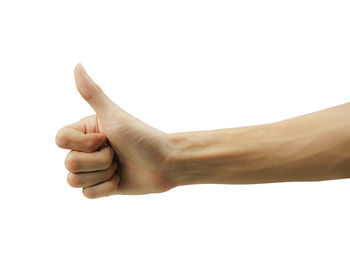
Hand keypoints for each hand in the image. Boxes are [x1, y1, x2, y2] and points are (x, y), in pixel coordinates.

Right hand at [56, 64, 175, 197]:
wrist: (166, 163)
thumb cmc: (143, 137)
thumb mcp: (115, 117)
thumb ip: (93, 94)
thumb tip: (77, 65)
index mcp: (86, 131)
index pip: (61, 140)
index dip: (84, 143)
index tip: (107, 138)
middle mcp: (87, 149)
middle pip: (69, 163)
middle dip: (99, 160)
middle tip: (118, 153)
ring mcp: (94, 169)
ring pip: (74, 181)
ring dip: (103, 174)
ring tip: (120, 166)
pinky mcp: (102, 187)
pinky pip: (88, 194)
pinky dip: (107, 187)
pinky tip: (121, 179)